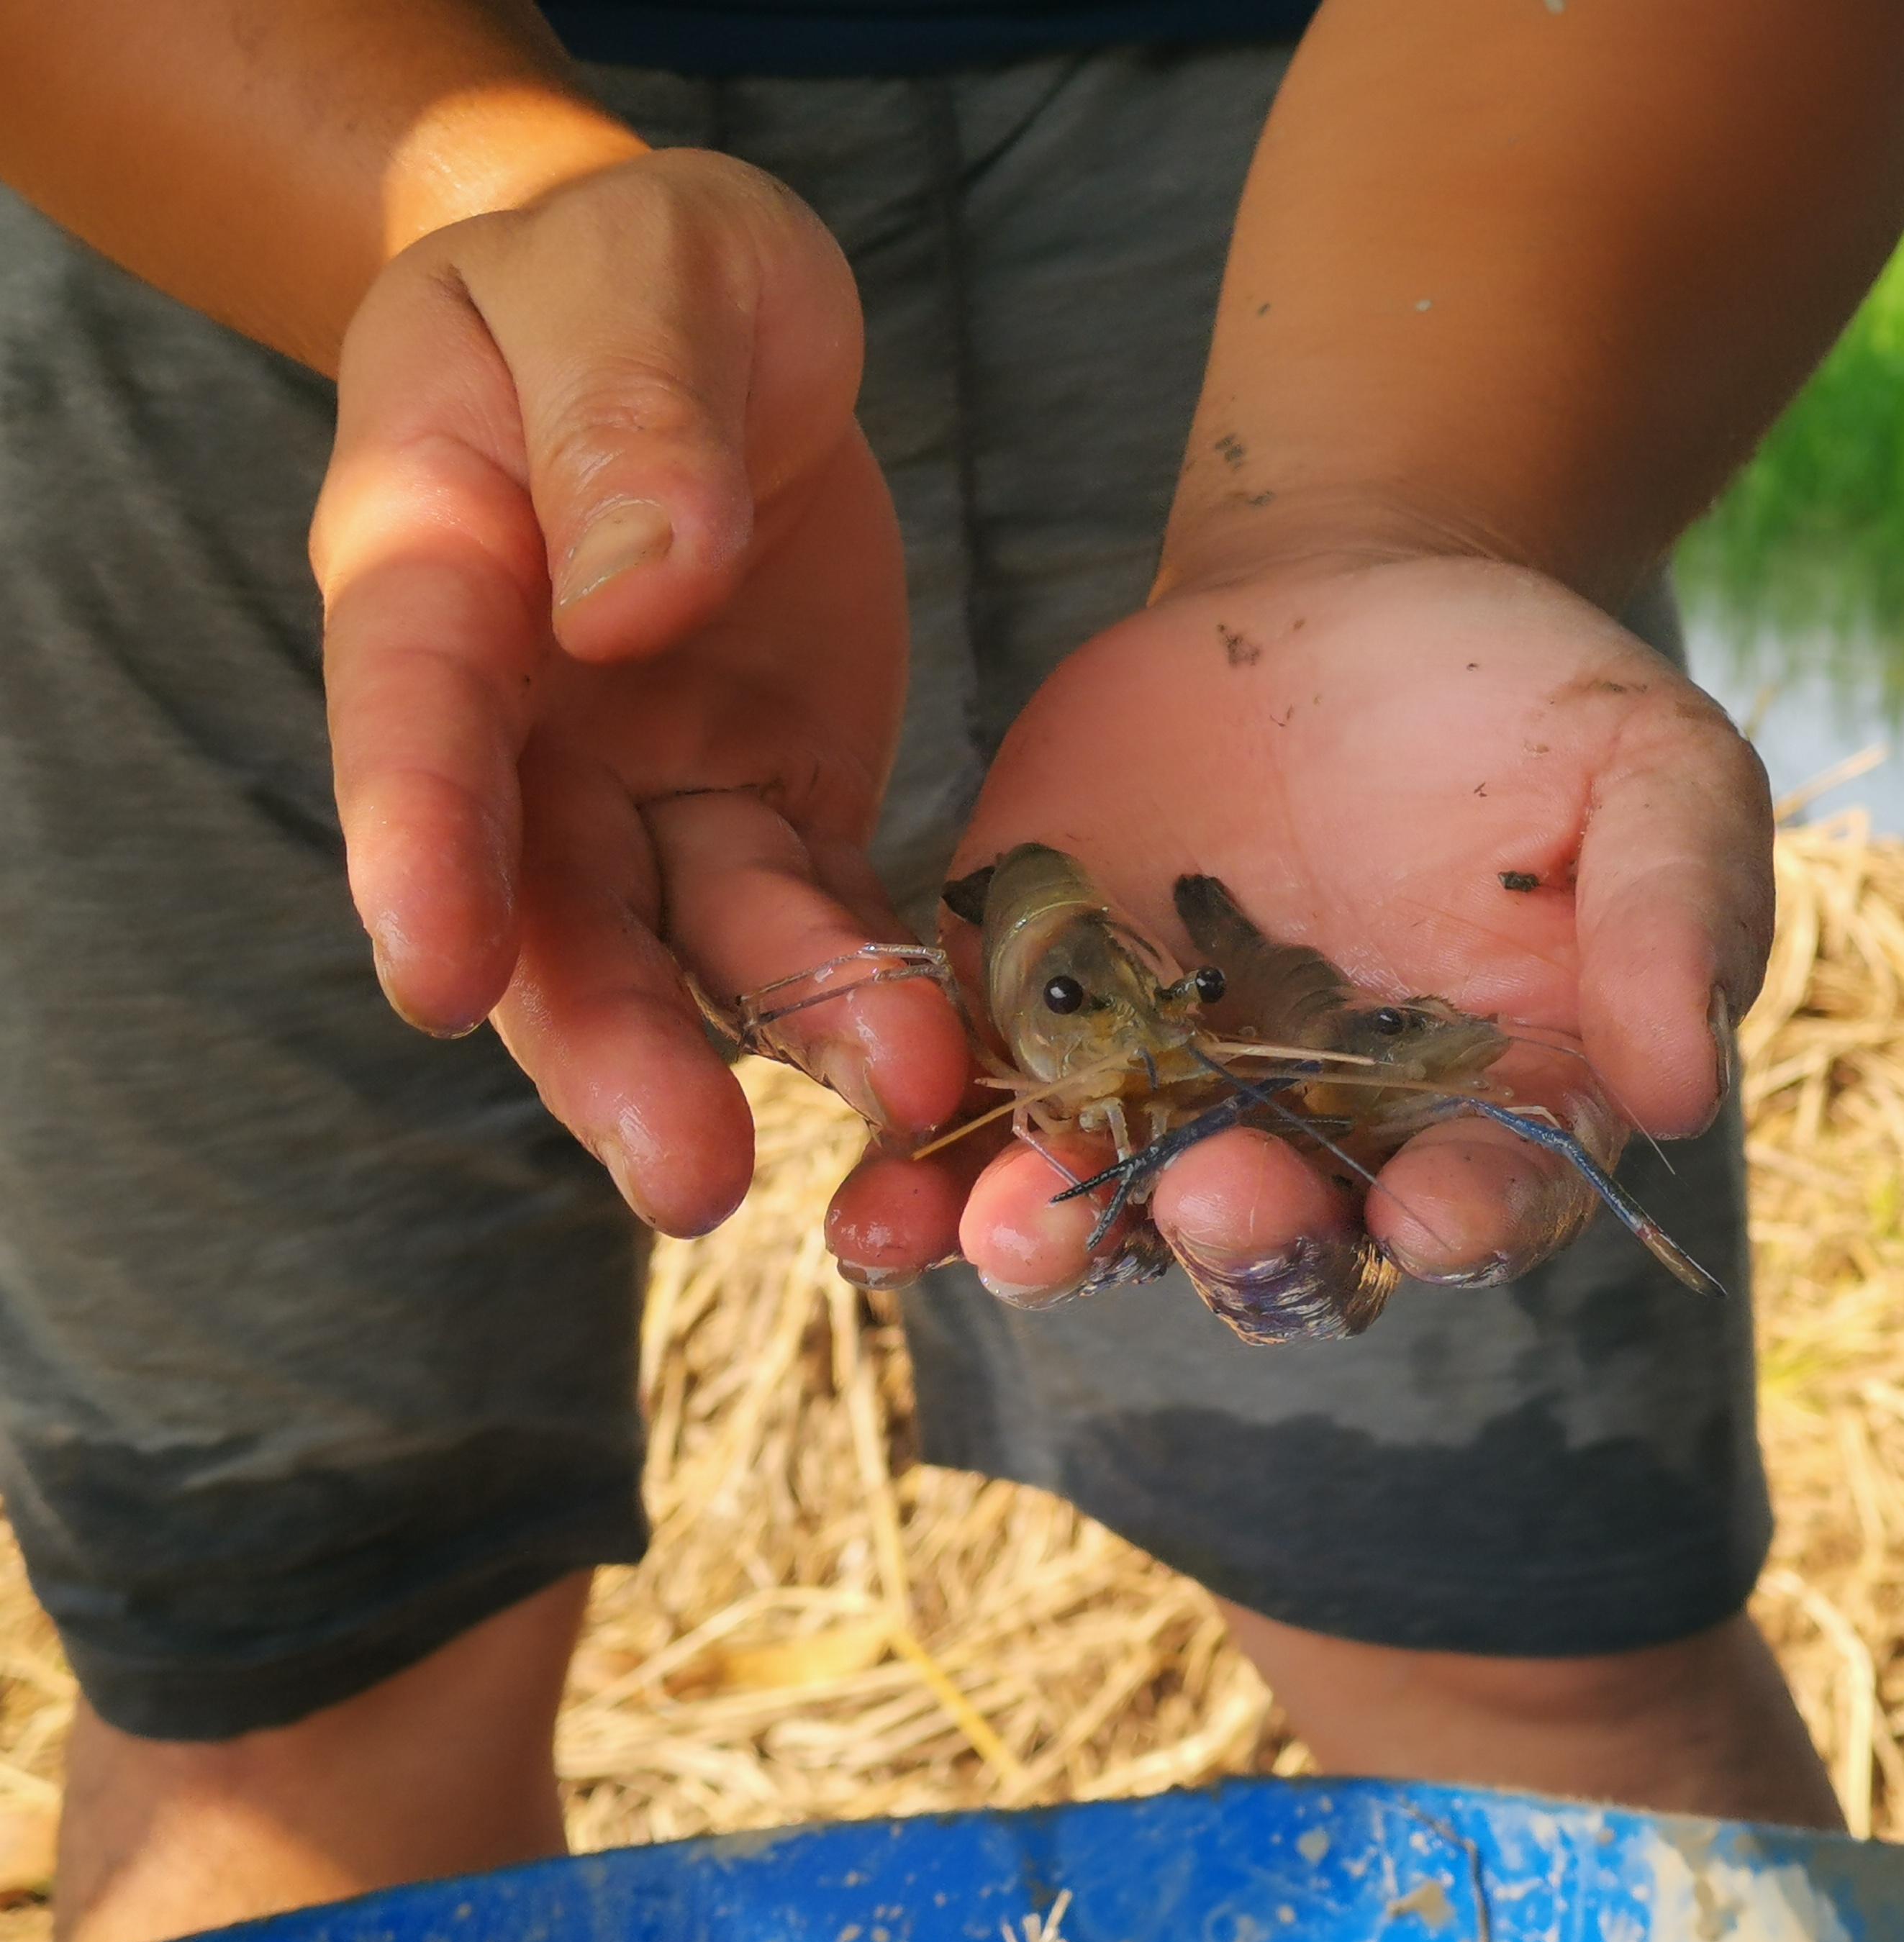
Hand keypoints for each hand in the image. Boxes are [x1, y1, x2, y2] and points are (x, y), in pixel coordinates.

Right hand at [311, 150, 969, 1233]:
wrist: (720, 328)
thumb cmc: (640, 271)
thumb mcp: (646, 278)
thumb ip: (627, 420)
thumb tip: (629, 594)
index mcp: (438, 569)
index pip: (415, 721)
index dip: (420, 853)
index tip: (438, 980)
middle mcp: (528, 717)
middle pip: (547, 904)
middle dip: (612, 1043)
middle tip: (686, 1175)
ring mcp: (652, 780)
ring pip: (693, 945)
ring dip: (784, 1040)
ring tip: (903, 1100)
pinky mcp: (776, 803)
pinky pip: (819, 916)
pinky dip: (877, 989)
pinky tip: (955, 1054)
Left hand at [840, 554, 1772, 1324]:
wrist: (1345, 602)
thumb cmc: (1530, 704)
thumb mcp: (1653, 771)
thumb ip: (1676, 915)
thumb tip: (1681, 1091)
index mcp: (1485, 1114)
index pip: (1487, 1204)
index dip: (1467, 1222)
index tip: (1434, 1212)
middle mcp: (1320, 1143)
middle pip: (1281, 1244)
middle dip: (1246, 1239)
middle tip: (1219, 1202)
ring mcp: (1164, 1093)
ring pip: (1107, 1215)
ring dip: (1055, 1242)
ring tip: (1003, 1232)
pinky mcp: (1035, 1022)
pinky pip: (965, 1122)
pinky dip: (916, 1180)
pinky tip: (871, 1205)